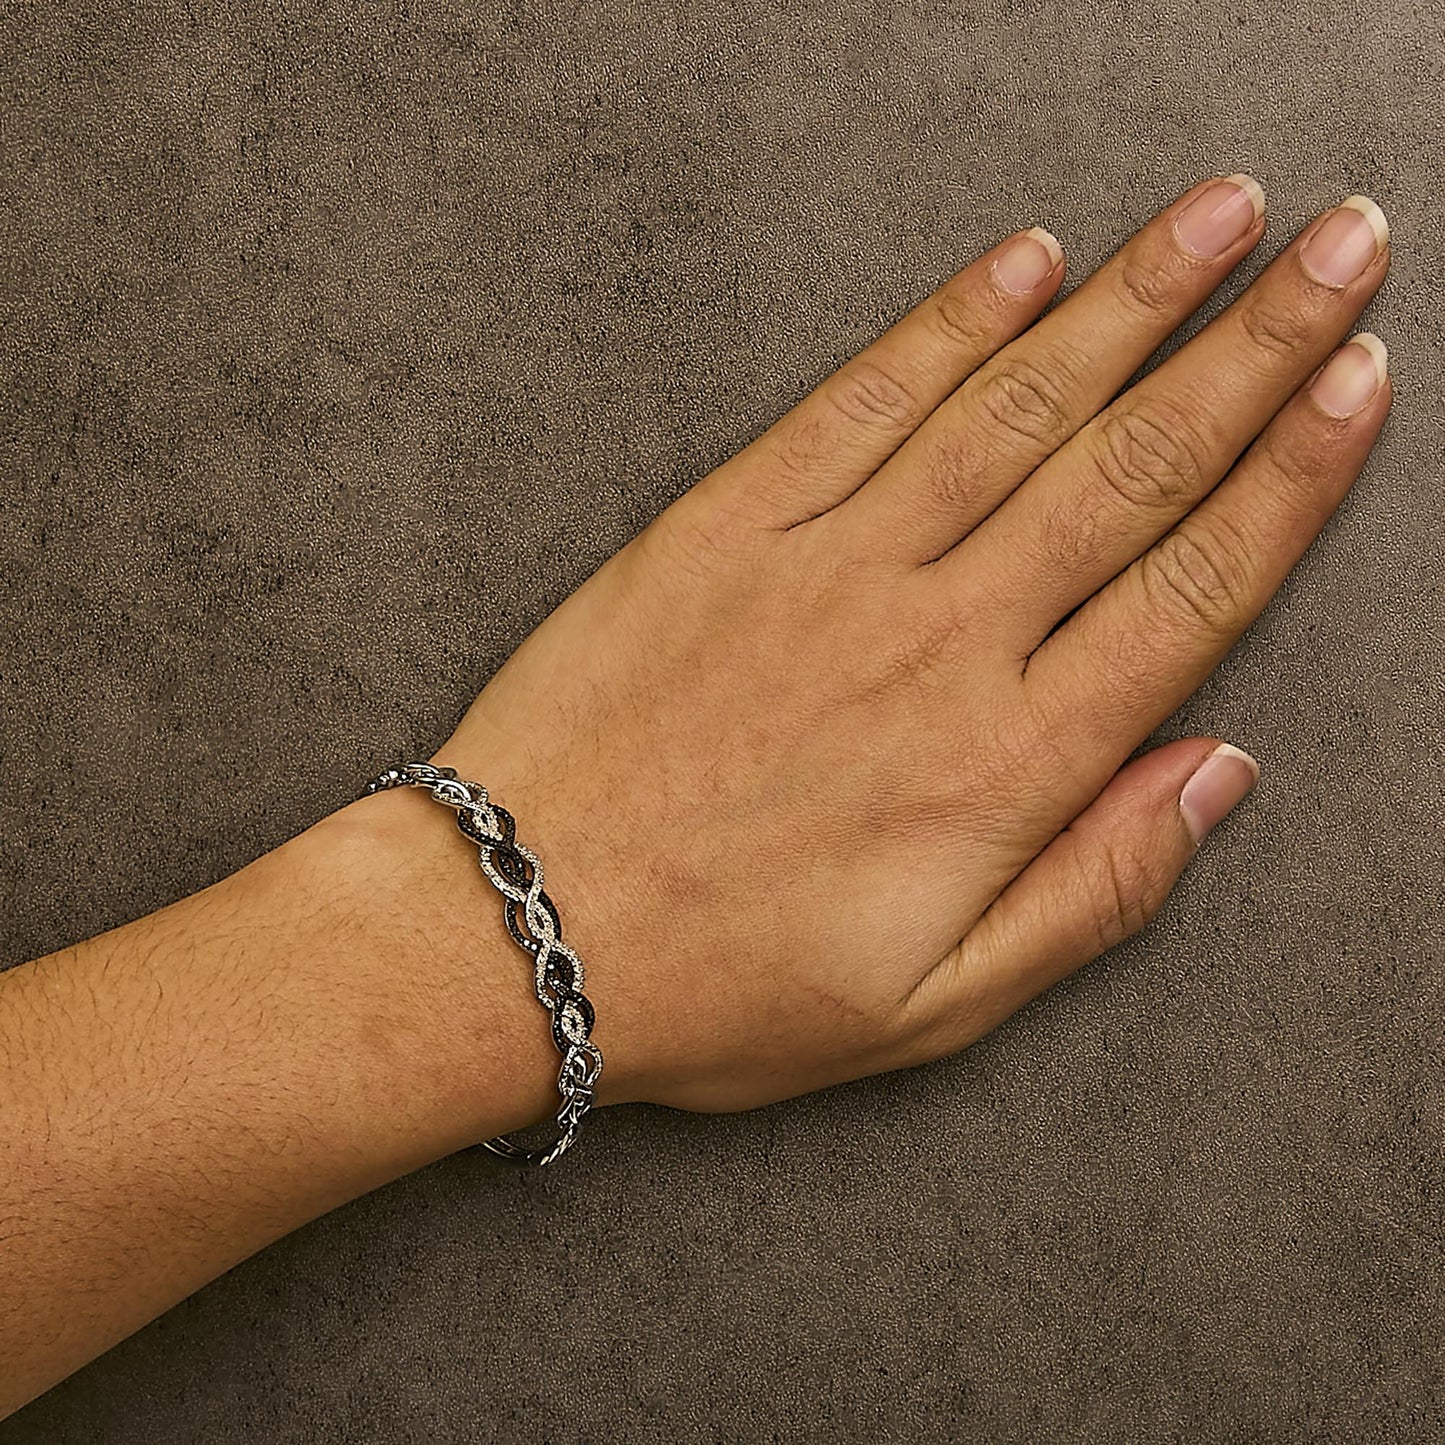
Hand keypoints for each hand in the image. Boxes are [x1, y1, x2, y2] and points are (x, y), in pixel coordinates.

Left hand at [341, 174, 1389, 1119]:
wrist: (515, 928)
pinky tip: (1022, 262)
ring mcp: (825, 564)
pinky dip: (946, 325)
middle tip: (1342, 243)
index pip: (1192, 587)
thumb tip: (1217, 774)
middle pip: (1131, 467)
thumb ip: (1095, 889)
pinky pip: (858, 401)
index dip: (1294, 476)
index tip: (1360, 383)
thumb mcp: (935, 1003)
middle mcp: (935, 639)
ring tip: (1219, 215)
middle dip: (1254, 344)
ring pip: (1012, 407)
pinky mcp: (723, 524)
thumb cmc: (723, 982)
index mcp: (1003, 763)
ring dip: (1129, 299)